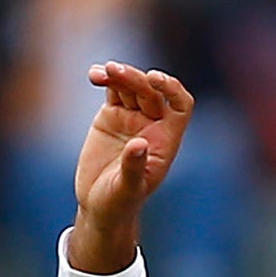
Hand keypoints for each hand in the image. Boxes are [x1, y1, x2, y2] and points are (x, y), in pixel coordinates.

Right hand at [67, 61, 195, 272]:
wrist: (99, 205)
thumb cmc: (119, 203)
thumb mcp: (127, 189)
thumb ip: (134, 167)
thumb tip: (140, 144)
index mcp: (166, 141)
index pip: (181, 105)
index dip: (172, 88)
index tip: (154, 80)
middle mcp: (153, 126)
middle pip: (152, 91)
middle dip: (136, 79)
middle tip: (114, 71)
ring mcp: (133, 118)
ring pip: (132, 86)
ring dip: (119, 74)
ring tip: (102, 72)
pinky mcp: (112, 115)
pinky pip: (113, 89)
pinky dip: (105, 79)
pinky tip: (94, 75)